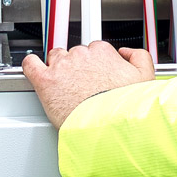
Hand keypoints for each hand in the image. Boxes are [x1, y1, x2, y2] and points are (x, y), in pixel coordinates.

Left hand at [20, 40, 155, 129]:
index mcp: (103, 53)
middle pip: (74, 54)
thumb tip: (127, 52)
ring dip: (57, 68)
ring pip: (54, 58)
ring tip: (63, 86)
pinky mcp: (45, 80)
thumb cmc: (124, 107)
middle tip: (80, 85)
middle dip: (76, 67)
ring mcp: (62, 67)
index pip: (93, 50)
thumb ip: (140, 57)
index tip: (93, 75)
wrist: (106, 126)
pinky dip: (31, 65)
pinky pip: (31, 64)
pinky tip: (35, 70)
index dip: (92, 65)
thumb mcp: (145, 79)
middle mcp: (81, 56)